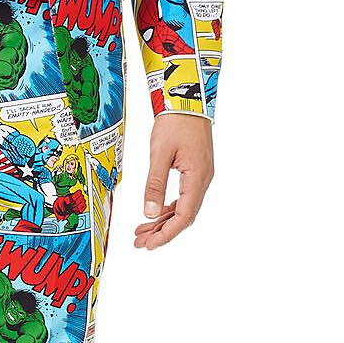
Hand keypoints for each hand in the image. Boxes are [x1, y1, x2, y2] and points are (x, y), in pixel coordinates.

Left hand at [133, 114, 213, 250]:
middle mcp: (203, 180)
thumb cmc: (175, 122)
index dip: (167, 234)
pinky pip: (184, 196)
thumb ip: (154, 184)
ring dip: (164, 221)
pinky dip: (169, 207)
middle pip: (184, 215)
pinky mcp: (196, 169)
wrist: (188, 97)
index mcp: (197, 178)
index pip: (184, 216)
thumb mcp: (160, 154)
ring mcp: (201, 175)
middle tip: (141, 243)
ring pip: (184, 207)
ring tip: (143, 232)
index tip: (150, 245)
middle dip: (162, 232)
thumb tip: (149, 213)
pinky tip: (156, 213)